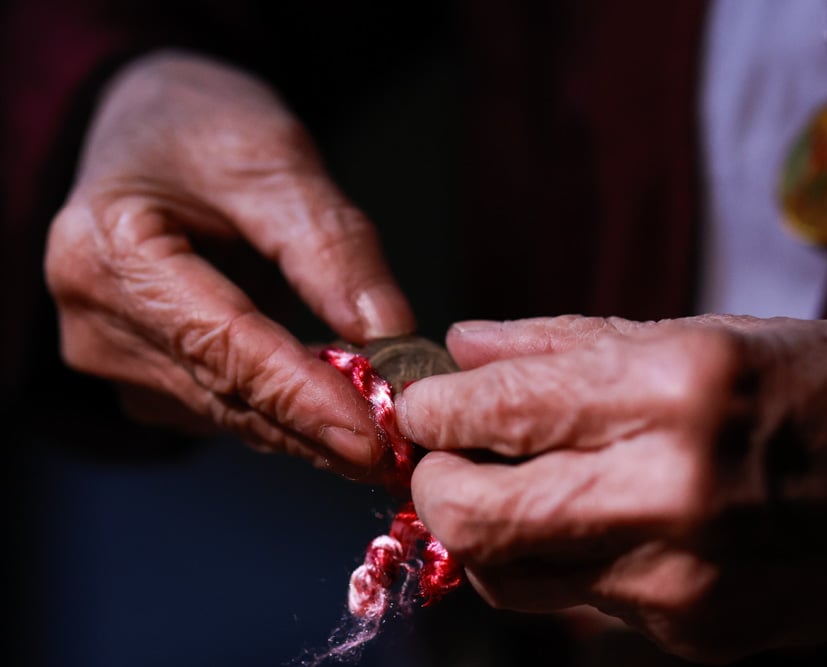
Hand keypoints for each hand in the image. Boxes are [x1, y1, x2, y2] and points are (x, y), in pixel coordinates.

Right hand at [45, 51, 413, 476]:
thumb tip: (389, 334)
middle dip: (319, 426)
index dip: (300, 396)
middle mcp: (95, 320)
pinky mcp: (144, 376)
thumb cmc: (204, 127)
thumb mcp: (276, 159)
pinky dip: (287, 412)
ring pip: (230, 412)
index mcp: (109, 251)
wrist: (152, 131)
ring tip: (389, 437)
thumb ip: (330, 245)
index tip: (369, 435)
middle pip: (225, 393)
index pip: (219, 343)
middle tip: (403, 451)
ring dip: (310, 428)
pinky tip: (343, 411)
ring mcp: (113, 356)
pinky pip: (226, 408)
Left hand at [397, 315, 826, 661]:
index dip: (437, 407)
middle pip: (475, 516)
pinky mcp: (692, 635)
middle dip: (433, 483)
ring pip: (507, 577)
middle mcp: (670, 492)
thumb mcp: (712, 330)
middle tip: (444, 453)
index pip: (502, 408)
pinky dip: (550, 560)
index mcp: (677, 389)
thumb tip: (468, 344)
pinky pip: (575, 603)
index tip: (422, 400)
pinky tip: (581, 520)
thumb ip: (571, 341)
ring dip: (481, 530)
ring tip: (505, 485)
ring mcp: (680, 580)